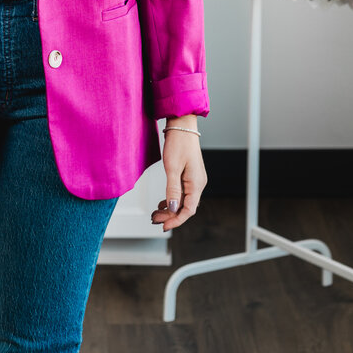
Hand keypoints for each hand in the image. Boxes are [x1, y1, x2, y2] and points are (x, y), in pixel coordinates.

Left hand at [151, 117, 206, 232]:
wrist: (182, 126)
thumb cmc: (179, 143)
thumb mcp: (172, 167)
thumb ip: (172, 189)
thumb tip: (172, 209)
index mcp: (196, 183)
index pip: (188, 210)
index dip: (176, 220)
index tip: (163, 226)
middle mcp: (198, 183)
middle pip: (186, 207)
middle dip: (170, 216)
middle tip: (154, 220)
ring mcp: (194, 179)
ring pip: (183, 201)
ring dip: (170, 209)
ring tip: (155, 213)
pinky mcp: (190, 175)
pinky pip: (182, 193)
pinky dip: (172, 200)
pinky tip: (162, 203)